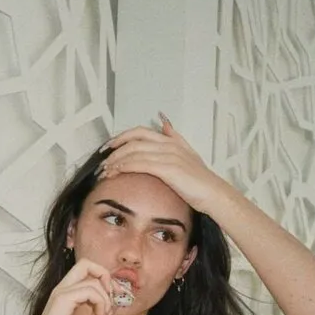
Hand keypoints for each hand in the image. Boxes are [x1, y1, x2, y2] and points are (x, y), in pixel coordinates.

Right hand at [26, 258, 117, 314]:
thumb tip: (112, 307)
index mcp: (66, 293)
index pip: (86, 271)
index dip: (104, 279)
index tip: (113, 297)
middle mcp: (62, 288)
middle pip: (86, 263)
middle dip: (105, 276)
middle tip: (113, 295)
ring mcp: (61, 292)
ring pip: (93, 280)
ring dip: (106, 299)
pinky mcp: (63, 300)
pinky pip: (90, 291)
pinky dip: (101, 303)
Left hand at [98, 113, 218, 212]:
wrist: (213, 193)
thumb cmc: (200, 180)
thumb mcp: (188, 153)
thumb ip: (175, 136)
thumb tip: (163, 120)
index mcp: (171, 141)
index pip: (140, 131)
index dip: (121, 137)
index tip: (108, 147)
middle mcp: (168, 145)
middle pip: (133, 140)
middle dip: (114, 149)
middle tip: (101, 161)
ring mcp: (168, 155)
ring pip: (133, 152)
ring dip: (116, 160)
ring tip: (105, 170)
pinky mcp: (167, 168)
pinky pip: (139, 164)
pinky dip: (125, 167)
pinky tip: (116, 172)